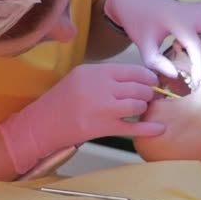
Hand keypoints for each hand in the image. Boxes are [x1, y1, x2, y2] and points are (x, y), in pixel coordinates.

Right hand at [0, 64, 164, 173]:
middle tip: (148, 97)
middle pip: (138, 87)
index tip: (152, 81)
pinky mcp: (102, 128)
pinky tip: (159, 128)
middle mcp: (99, 87)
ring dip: (144, 109)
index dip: (147, 76)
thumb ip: (105, 76)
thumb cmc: (61, 101)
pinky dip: (149, 129)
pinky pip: (133, 127)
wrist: (41, 124)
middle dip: (148, 93)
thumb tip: (136, 78)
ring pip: (137, 105)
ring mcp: (102, 108)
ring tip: (141, 110)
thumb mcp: (80, 78)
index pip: (131, 70)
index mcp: (94, 72)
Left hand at [104, 0, 200, 85]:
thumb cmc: (139, 25)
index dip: (198, 64)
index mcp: (175, 23)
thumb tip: (173, 74)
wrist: (133, 2)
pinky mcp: (195, 8)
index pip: (192, 46)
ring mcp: (193, 9)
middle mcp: (187, 14)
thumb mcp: (142, 46)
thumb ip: (155, 62)